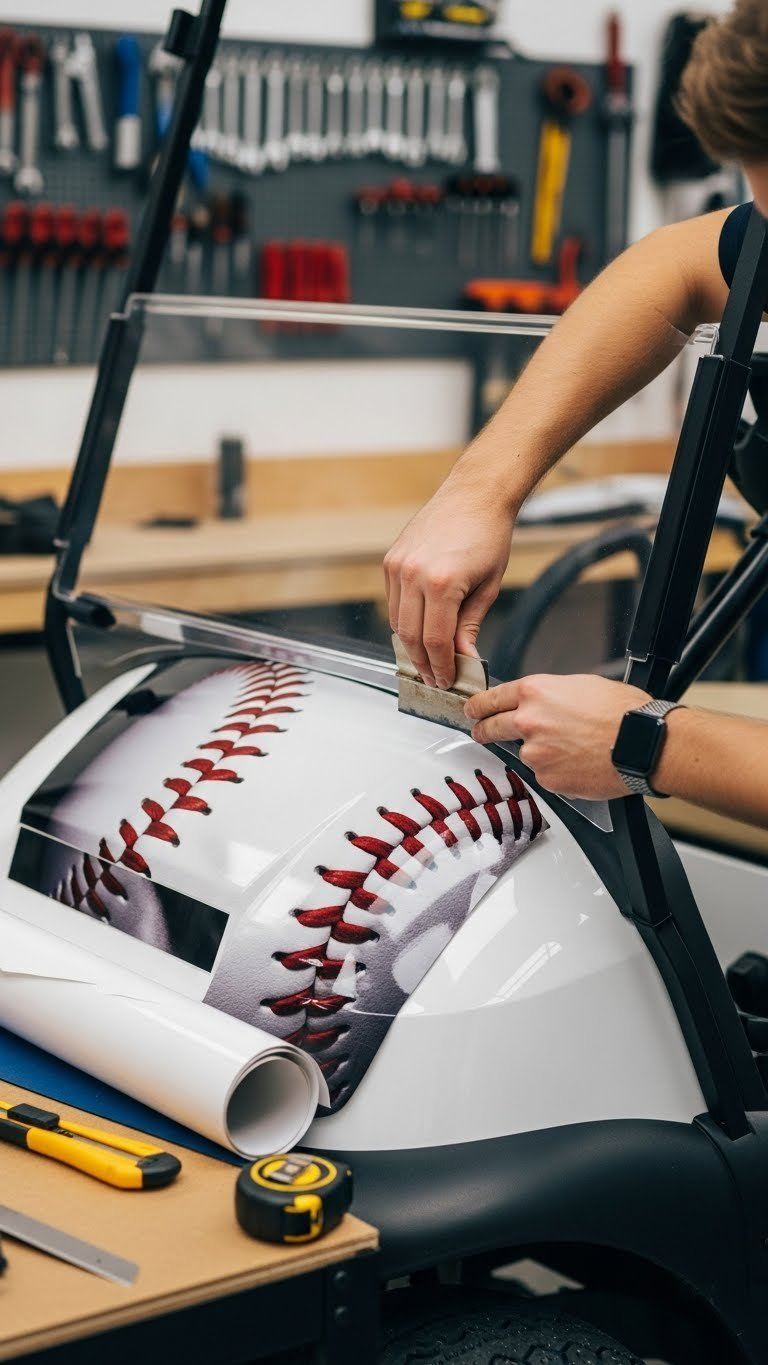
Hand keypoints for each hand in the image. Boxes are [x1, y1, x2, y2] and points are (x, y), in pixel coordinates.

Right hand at [384, 474, 514, 688]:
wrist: (475, 494)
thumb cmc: (489, 535)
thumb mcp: (488, 587)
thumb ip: (470, 625)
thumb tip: (463, 658)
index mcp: (442, 584)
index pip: (435, 641)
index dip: (441, 667)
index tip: (447, 680)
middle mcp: (413, 575)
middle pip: (410, 637)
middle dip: (422, 663)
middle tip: (434, 678)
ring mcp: (398, 566)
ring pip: (397, 622)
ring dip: (411, 645)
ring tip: (427, 659)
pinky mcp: (391, 559)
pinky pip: (394, 601)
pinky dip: (405, 619)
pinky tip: (420, 629)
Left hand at [464, 673, 651, 799]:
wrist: (641, 742)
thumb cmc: (622, 712)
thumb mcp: (582, 685)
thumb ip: (551, 695)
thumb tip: (543, 704)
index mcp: (536, 693)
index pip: (491, 699)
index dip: (478, 706)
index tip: (472, 711)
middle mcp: (529, 721)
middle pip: (491, 727)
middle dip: (482, 730)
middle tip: (481, 732)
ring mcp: (535, 753)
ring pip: (525, 753)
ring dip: (539, 753)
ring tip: (572, 748)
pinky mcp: (547, 779)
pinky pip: (545, 775)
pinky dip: (557, 771)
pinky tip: (579, 763)